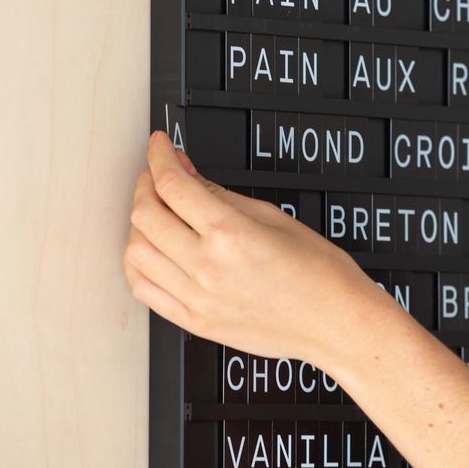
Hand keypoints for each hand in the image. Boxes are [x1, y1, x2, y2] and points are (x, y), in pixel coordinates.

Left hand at [124, 131, 390, 369]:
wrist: (332, 321)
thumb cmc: (316, 272)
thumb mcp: (272, 216)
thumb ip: (220, 193)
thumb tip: (188, 173)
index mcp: (231, 233)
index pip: (173, 184)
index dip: (159, 156)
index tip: (159, 146)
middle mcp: (208, 267)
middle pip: (145, 215)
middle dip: (146, 184)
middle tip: (158, 174)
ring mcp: (197, 298)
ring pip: (135, 253)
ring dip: (139, 224)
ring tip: (157, 212)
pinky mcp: (194, 321)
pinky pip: (144, 290)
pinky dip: (138, 264)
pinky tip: (152, 251)